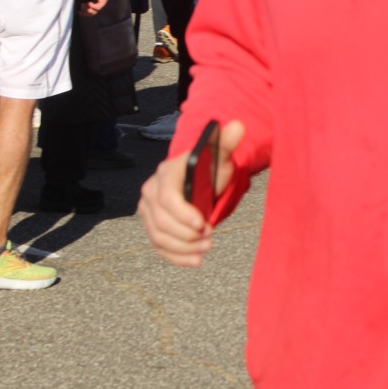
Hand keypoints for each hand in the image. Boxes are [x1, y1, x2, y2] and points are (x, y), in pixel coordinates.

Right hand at [77, 0, 108, 14]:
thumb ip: (77, 1)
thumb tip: (75, 10)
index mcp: (89, 1)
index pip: (87, 11)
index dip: (82, 12)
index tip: (78, 11)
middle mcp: (94, 3)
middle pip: (90, 13)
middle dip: (85, 12)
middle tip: (81, 6)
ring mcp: (99, 2)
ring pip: (94, 12)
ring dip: (88, 10)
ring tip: (85, 4)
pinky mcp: (103, 1)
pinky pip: (98, 8)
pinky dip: (93, 7)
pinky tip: (89, 3)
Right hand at [138, 119, 244, 266]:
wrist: (198, 178)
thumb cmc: (209, 167)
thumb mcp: (219, 155)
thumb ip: (227, 142)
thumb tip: (239, 126)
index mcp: (165, 174)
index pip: (166, 197)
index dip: (182, 214)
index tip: (203, 225)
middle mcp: (150, 192)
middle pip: (161, 222)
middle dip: (186, 235)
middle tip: (210, 238)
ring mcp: (148, 211)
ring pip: (159, 237)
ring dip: (183, 248)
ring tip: (207, 247)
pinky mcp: (152, 227)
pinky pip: (159, 247)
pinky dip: (176, 257)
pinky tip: (195, 261)